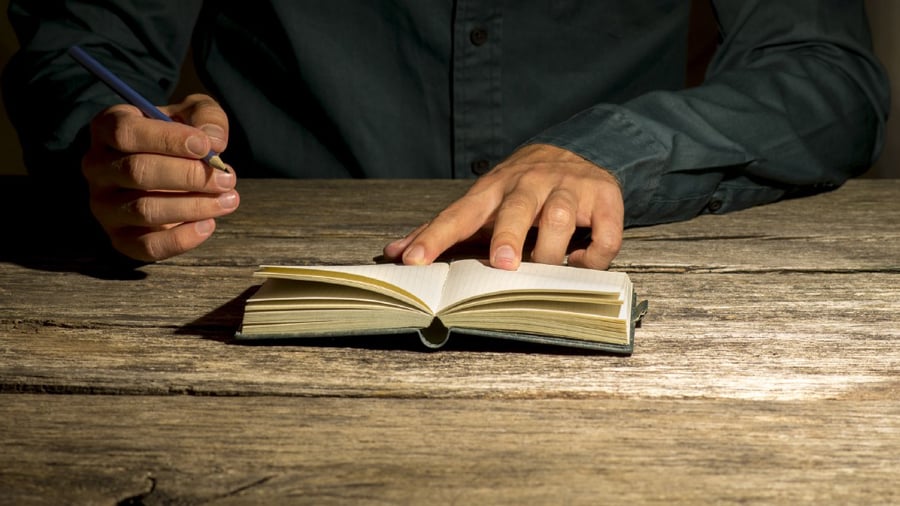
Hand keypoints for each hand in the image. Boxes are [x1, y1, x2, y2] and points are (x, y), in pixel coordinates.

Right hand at [81, 94, 239, 261]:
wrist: (171, 167)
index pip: (126, 132)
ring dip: (194, 206)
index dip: (168, 139)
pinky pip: (147, 246)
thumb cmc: (180, 136)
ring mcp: (104, 205)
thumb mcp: (194, 113)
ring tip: (228, 199)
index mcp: (107, 127)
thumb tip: (215, 142)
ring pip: (145, 209)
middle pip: (137, 171)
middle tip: (227, 178)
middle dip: (189, 176)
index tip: (206, 147)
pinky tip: (209, 224)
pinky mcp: (119, 237)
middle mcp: (97, 166)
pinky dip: (182, 239)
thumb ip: (206, 118)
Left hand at [383, 143, 623, 269]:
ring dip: (552, 248)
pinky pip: (605, 233)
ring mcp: (570, 188)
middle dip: (509, 234)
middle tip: (502, 262)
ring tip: (545, 269)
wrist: (578, 151)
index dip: (435, 236)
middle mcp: (530, 184)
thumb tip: (393, 252)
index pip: (459, 213)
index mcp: (493, 189)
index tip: (413, 260)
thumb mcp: (482, 204)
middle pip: (518, 207)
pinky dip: (594, 256)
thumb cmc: (520, 191)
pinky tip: (580, 263)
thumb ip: (441, 230)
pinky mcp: (605, 198)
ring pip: (561, 217)